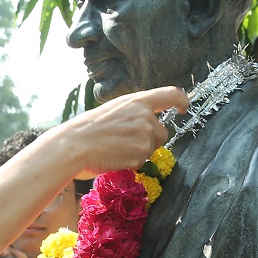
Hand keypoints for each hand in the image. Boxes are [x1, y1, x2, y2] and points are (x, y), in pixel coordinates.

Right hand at [56, 85, 188, 173]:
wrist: (74, 145)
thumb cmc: (87, 128)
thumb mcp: (113, 110)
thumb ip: (134, 112)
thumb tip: (147, 122)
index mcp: (137, 101)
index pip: (170, 95)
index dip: (181, 100)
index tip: (183, 108)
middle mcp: (145, 117)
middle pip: (163, 131)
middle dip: (150, 139)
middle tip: (126, 142)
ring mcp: (145, 136)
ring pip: (152, 148)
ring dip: (139, 151)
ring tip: (116, 148)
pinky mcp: (141, 154)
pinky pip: (142, 161)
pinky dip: (131, 162)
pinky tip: (115, 157)